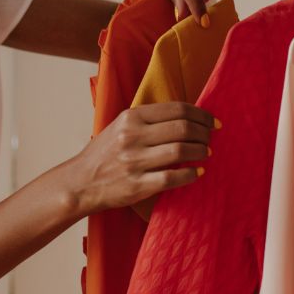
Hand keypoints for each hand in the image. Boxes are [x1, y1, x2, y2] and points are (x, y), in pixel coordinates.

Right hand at [68, 102, 214, 214]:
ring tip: (206, 153)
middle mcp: (132, 136)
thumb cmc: (104, 153)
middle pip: (183, 128)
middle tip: (211, 138)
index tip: (213, 121)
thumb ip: (148, 119)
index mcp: (131, 117)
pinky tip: (197, 172)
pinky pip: (172, 177)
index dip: (201, 114)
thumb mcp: (120, 126)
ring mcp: (134, 161)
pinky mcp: (137, 185)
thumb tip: (187, 117)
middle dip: (204, 133)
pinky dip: (190, 174)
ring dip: (200, 151)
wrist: (80, 183)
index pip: (177, 109)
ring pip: (180, 151)